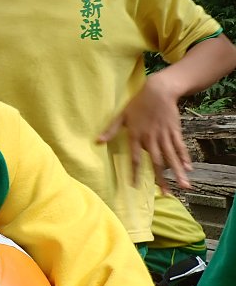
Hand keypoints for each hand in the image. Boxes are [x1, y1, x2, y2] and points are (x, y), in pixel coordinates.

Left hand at [98, 72, 191, 190]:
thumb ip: (110, 130)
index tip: (134, 186)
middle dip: (162, 179)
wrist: (158, 91)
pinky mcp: (174, 131)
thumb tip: (97, 141)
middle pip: (157, 162)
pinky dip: (184, 158)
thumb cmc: (137, 104)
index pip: (135, 158)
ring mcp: (164, 135)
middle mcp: (151, 138)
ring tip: (183, 186)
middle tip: (166, 194)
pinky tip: (188, 169)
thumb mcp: (121, 116)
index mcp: (136, 136)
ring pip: (171, 157)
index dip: (135, 172)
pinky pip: (180, 147)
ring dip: (177, 172)